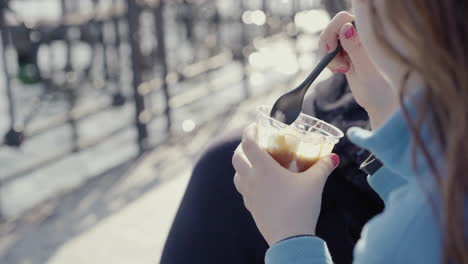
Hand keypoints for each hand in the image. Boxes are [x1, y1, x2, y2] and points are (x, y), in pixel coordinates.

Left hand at [232, 124, 338, 245]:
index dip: (249, 131)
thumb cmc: (301, 206)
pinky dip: (246, 182)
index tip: (255, 126)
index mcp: (264, 169)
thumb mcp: (315, 183)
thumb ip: (323, 167)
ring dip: (242, 165)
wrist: (290, 238)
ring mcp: (249, 195)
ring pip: (237, 175)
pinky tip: (259, 185)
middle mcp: (252, 179)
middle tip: (255, 143)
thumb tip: (333, 157)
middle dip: (242, 147)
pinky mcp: (251, 208)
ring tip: (254, 163)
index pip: (248, 143)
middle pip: (237, 157)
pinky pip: (243, 191)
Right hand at [319, 11, 397, 127]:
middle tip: (335, 64)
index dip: (334, 30)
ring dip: (329, 54)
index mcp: (372, 32)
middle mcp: (364, 32)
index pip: (345, 19)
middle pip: (335, 25)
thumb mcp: (367, 69)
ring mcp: (355, 40)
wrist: (381, 101)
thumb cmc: (381, 88)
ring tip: (342, 69)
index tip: (331, 50)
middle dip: (329, 42)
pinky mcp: (348, 50)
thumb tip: (346, 28)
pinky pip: (331, 47)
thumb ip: (356, 47)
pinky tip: (340, 70)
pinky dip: (330, 59)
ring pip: (330, 36)